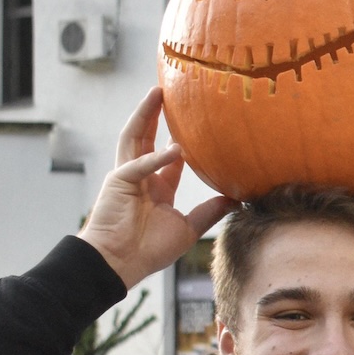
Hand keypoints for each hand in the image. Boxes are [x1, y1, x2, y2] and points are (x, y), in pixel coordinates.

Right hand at [77, 88, 237, 288]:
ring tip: (157, 93)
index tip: (194, 120)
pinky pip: (138, 165)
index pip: (170, 156)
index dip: (179, 138)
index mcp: (156, 187)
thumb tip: (235, 200)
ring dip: (144, 115)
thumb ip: (209, 212)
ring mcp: (127, 176)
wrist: (121, 263)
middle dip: (155, 113)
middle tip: (168, 91)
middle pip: (147, 137)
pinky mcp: (118, 182)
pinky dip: (156, 158)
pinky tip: (174, 149)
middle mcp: (141, 177)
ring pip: (134, 138)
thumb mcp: (187, 228)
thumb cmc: (148, 250)